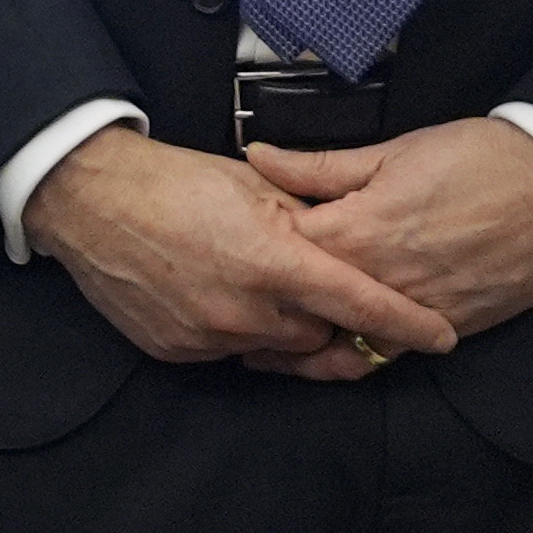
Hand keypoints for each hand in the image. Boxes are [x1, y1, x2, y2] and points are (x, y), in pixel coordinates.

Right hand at [26, 124, 458, 379]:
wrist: (88, 200)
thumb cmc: (172, 181)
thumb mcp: (255, 186)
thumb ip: (311, 221)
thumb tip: (353, 244)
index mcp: (275, 262)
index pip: (362, 304)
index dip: (409, 323)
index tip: (443, 335)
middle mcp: (246, 310)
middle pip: (321, 333)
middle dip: (328, 314)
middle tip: (310, 282)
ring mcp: (209, 336)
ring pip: (276, 347)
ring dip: (280, 323)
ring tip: (253, 281)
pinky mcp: (178, 351)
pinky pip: (230, 352)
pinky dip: (235, 329)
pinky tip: (214, 294)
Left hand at [248, 119, 532, 348]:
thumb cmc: (477, 159)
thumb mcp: (392, 151)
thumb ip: (318, 167)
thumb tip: (257, 157)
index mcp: (355, 231)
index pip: (280, 258)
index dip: (252, 259)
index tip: (231, 259)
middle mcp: (381, 280)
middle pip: (305, 310)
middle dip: (271, 313)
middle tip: (238, 312)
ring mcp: (417, 309)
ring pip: (345, 343)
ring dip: (311, 343)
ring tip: (275, 343)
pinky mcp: (453, 326)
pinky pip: (394, 353)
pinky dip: (364, 351)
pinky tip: (342, 342)